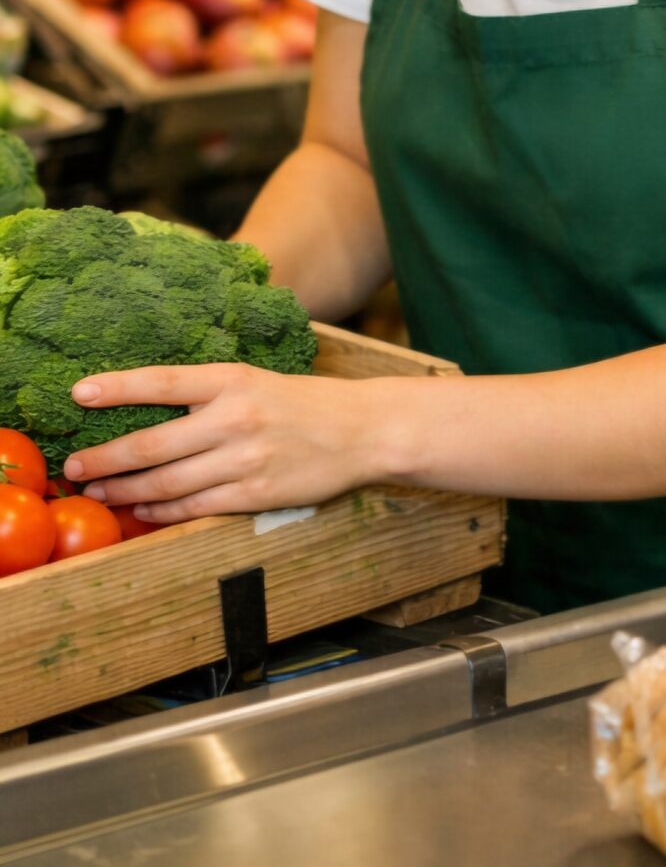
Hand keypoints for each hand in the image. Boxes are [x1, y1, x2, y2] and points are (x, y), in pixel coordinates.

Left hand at [57, 366, 385, 524]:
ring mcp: (247, 458)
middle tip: (74, 467)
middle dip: (104, 459)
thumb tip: (144, 413)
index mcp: (235, 380)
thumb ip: (208, 395)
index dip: (117, 388)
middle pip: (151, 444)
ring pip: (166, 482)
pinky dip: (161, 511)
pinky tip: (143, 510)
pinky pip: (194, 506)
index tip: (78, 393)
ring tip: (99, 492)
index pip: (163, 382)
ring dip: (124, 491)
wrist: (365, 430)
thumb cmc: (306, 404)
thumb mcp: (257, 383)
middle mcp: (237, 418)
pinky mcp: (257, 492)